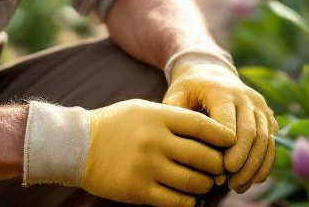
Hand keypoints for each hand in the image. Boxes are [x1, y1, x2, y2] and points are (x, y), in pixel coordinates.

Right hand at [81, 99, 235, 206]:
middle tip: (222, 168)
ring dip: (206, 185)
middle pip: (203, 156)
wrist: (77, 145)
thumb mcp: (144, 110)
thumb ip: (173, 117)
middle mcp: (155, 141)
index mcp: (159, 117)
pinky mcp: (138, 190)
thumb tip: (209, 132)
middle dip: (218, 165)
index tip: (231, 142)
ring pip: (193, 182)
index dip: (223, 136)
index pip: (203, 126)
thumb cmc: (116, 125)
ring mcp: (147, 167)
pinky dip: (188, 201)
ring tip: (206, 183)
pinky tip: (189, 198)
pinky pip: (175, 201)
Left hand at [163, 52, 277, 192]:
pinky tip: (254, 180)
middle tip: (231, 183)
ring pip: (265, 138)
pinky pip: (272, 141)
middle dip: (243, 159)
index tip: (219, 169)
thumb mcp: (176, 93)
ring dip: (254, 165)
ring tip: (239, 186)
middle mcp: (244, 96)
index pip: (228, 120)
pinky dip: (265, 162)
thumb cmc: (189, 88)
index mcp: (221, 91)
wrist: (211, 71)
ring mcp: (258, 105)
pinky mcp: (266, 114)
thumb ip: (174, 113)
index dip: (226, 147)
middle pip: (250, 130)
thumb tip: (175, 140)